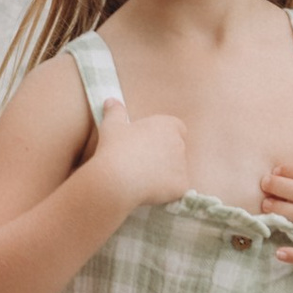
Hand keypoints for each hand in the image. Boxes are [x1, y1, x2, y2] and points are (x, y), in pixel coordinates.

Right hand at [92, 96, 189, 214]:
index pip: (177, 128)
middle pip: (176, 150)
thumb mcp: (111, 126)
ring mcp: (182, 166)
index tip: (149, 144)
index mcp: (167, 126)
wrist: (117, 178)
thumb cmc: (115, 148)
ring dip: (165, 174)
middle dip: (164, 156)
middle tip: (141, 163)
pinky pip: (176, 189)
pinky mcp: (181, 186)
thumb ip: (115, 111)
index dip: (164, 136)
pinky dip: (166, 192)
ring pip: (176, 171)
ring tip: (141, 179)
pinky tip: (148, 192)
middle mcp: (179, 144)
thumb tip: (110, 100)